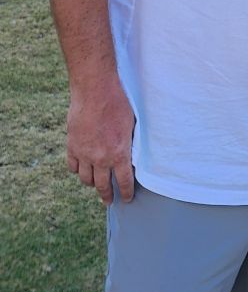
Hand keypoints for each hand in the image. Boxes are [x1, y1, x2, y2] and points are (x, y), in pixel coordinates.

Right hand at [67, 78, 135, 205]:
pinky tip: (82, 170)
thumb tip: (131, 155)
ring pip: (86, 179)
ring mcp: (84, 153)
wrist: (95, 91)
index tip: (127, 199)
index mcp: (119, 154)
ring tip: (95, 185)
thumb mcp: (132, 126)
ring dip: (91, 184)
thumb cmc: (118, 104)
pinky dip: (78, 170)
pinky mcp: (72, 146)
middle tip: (109, 200)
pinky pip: (73, 166)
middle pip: (102, 185)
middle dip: (107, 195)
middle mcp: (101, 158)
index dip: (126, 193)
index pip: (123, 182)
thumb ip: (129, 144)